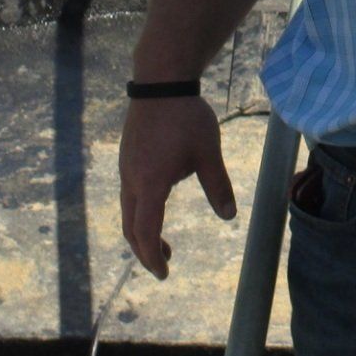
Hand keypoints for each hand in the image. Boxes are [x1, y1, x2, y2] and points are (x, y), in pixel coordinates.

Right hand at [119, 94, 236, 279]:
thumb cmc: (186, 118)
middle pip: (131, 227)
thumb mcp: (208, 154)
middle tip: (163, 263)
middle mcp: (131, 180)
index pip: (146, 233)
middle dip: (145, 250)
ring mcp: (126, 168)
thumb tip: (229, 216)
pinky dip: (141, 211)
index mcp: (150, 184)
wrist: (160, 82)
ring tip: (162, 241)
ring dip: (143, 230)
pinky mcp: (127, 156)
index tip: (164, 273)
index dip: (153, 257)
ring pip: (128, 210)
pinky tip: (160, 202)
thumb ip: (218, 186)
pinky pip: (129, 193)